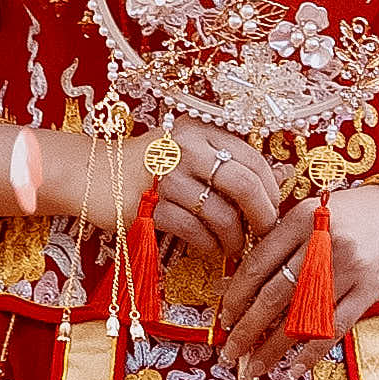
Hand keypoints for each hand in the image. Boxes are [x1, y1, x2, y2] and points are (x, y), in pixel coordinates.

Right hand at [0, 110, 279, 281]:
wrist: (96, 174)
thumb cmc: (154, 167)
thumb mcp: (194, 154)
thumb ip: (234, 162)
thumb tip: (282, 176)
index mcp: (200, 132)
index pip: (252, 159)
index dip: (271, 190)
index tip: (274, 211)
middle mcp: (184, 149)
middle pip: (242, 185)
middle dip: (262, 216)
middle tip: (264, 233)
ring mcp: (164, 177)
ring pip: (219, 214)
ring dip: (234, 238)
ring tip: (233, 245)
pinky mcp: (147, 206)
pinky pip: (193, 232)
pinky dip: (208, 245)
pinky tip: (210, 248)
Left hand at [212, 177, 378, 361]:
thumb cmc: (355, 212)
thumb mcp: (314, 213)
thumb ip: (279, 243)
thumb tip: (233, 285)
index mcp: (303, 218)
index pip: (259, 263)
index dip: (237, 295)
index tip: (224, 319)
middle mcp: (324, 242)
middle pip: (275, 295)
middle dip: (247, 329)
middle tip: (229, 353)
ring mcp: (349, 268)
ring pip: (302, 316)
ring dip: (273, 347)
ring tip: (254, 367)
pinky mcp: (370, 289)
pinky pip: (335, 326)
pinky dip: (311, 351)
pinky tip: (294, 368)